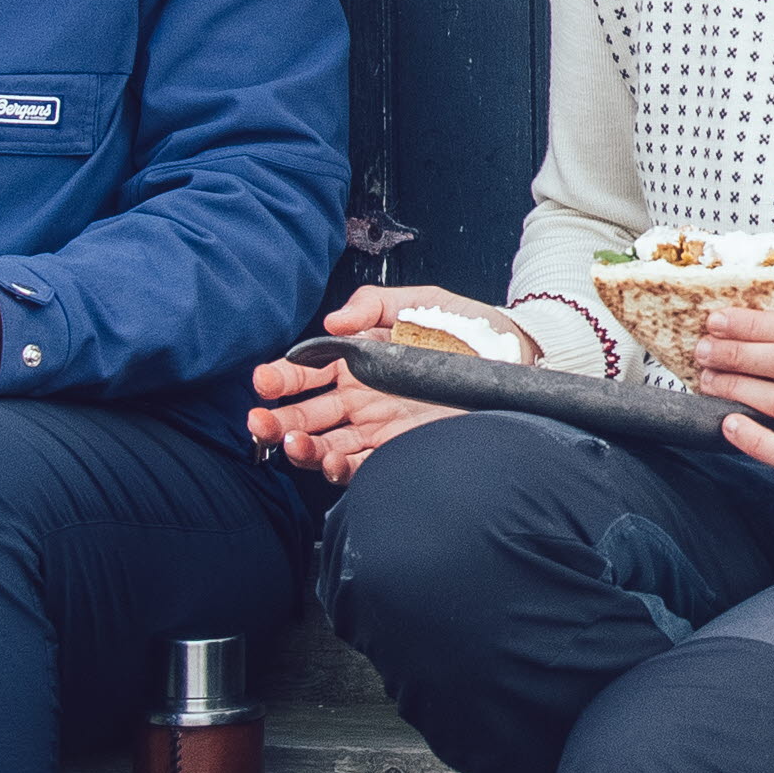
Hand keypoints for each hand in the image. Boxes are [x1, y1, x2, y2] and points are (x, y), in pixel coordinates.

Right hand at [245, 285, 527, 483]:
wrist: (514, 357)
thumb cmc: (465, 327)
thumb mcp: (419, 303)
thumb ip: (373, 304)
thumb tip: (333, 321)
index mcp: (356, 360)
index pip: (306, 372)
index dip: (281, 377)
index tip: (265, 380)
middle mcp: (360, 398)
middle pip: (306, 414)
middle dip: (276, 420)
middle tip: (259, 421)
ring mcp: (378, 427)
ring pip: (326, 445)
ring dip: (302, 448)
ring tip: (291, 445)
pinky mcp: (401, 451)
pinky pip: (363, 467)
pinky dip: (341, 469)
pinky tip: (330, 463)